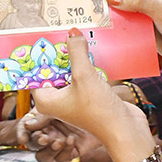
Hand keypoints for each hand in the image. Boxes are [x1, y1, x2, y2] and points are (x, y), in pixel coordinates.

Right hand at [17, 110, 88, 161]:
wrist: (105, 115)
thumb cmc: (84, 107)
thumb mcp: (59, 108)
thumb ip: (42, 115)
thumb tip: (28, 124)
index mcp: (44, 120)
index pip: (26, 129)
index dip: (22, 133)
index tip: (23, 137)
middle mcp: (49, 133)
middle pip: (33, 144)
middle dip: (37, 142)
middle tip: (45, 138)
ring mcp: (58, 144)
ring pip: (42, 156)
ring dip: (49, 150)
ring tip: (59, 141)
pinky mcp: (69, 153)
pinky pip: (60, 159)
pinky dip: (64, 151)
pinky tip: (71, 140)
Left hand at [31, 30, 151, 159]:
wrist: (124, 130)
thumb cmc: (99, 111)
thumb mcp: (84, 76)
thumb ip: (76, 51)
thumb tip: (72, 32)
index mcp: (46, 100)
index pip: (37, 72)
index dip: (42, 55)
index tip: (45, 36)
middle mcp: (57, 101)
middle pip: (54, 70)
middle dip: (61, 54)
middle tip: (64, 33)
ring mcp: (73, 99)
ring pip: (70, 71)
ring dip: (76, 58)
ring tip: (79, 38)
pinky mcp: (88, 97)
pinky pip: (83, 76)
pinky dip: (87, 65)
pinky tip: (93, 52)